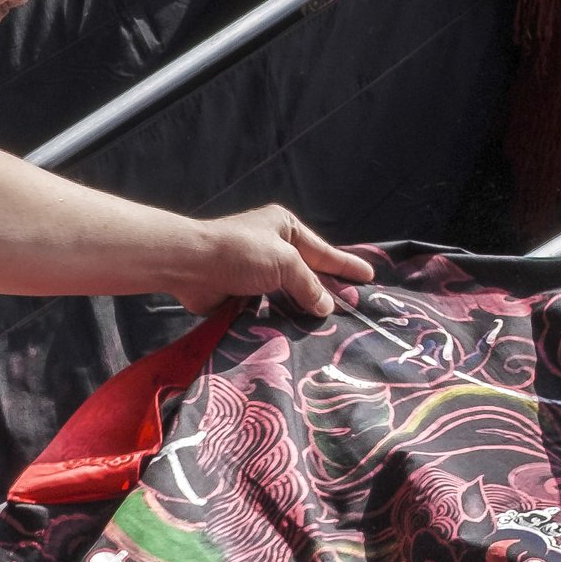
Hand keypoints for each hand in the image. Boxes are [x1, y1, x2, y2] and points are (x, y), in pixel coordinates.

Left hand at [159, 206, 376, 320]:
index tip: (369, 276)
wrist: (190, 266)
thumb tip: (326, 307)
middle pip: (307, 273)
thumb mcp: (284, 263)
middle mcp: (272, 247)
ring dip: (304, 308)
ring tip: (330, 327)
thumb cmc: (240, 253)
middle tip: (354, 308)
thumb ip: (309, 286)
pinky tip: (298, 333)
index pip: (324, 251)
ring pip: (289, 293)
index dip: (347, 266)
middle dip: (327, 290)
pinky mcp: (241, 292)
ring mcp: (256, 271)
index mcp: (285, 228)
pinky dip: (282, 318)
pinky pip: (270, 307)